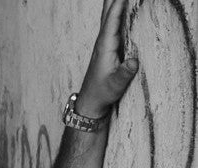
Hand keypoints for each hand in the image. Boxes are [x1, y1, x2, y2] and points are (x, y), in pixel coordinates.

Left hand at [75, 0, 139, 117]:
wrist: (90, 101)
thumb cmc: (102, 92)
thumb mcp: (115, 84)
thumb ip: (124, 73)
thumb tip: (133, 61)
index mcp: (104, 48)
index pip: (111, 24)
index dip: (116, 9)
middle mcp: (102, 44)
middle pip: (107, 18)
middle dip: (112, 2)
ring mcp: (103, 46)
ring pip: (108, 21)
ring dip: (112, 6)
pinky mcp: (106, 49)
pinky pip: (110, 27)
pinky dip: (113, 16)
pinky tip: (115, 13)